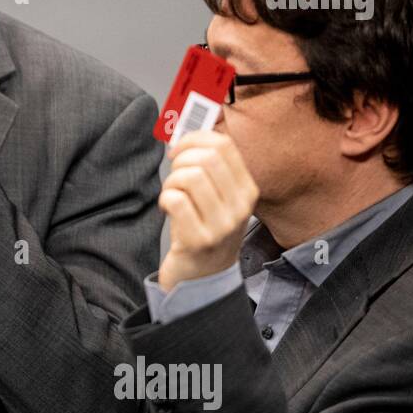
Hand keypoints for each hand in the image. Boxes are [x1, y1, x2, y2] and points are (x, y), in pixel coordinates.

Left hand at [156, 130, 258, 291]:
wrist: (203, 278)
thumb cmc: (205, 230)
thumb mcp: (220, 198)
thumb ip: (211, 168)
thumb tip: (190, 133)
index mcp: (247, 190)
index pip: (224, 145)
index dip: (194, 139)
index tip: (178, 150)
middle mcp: (240, 207)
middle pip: (207, 157)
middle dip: (181, 160)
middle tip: (174, 177)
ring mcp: (221, 225)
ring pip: (190, 176)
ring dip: (171, 181)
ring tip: (171, 196)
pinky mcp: (199, 240)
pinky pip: (175, 200)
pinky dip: (165, 199)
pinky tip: (168, 209)